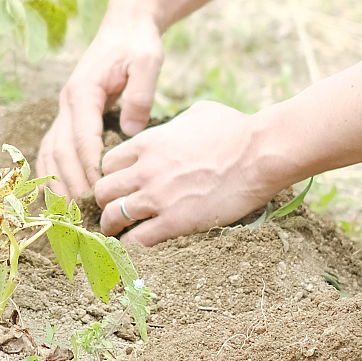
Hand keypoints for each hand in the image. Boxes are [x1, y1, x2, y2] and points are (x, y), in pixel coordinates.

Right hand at [37, 3, 165, 198]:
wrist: (124, 24)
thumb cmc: (138, 43)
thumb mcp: (147, 61)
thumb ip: (140, 94)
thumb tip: (131, 130)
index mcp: (83, 91)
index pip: (81, 135)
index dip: (87, 165)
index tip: (97, 191)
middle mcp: (67, 101)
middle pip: (60, 149)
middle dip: (69, 182)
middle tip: (80, 214)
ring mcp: (64, 108)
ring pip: (51, 151)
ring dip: (56, 182)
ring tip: (65, 214)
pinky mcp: (69, 115)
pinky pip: (53, 148)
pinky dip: (52, 172)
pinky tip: (57, 196)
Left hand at [93, 100, 271, 245]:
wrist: (258, 153)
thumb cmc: (235, 129)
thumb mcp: (196, 113)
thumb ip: (174, 124)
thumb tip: (175, 127)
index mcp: (148, 142)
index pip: (107, 163)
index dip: (111, 176)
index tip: (120, 185)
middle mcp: (144, 170)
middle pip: (103, 191)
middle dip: (105, 202)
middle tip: (113, 210)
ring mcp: (157, 197)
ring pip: (113, 217)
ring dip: (113, 226)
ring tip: (117, 234)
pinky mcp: (174, 222)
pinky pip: (138, 240)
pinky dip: (132, 245)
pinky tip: (136, 247)